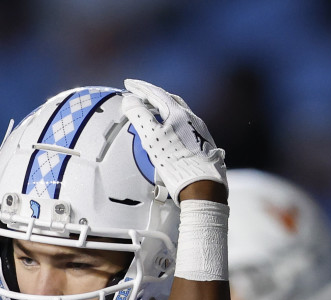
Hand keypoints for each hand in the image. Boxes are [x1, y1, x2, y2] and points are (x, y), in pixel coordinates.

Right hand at [121, 79, 225, 203]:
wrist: (201, 184)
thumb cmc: (176, 162)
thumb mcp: (151, 138)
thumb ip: (139, 116)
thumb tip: (129, 99)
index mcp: (178, 113)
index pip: (156, 93)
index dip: (140, 87)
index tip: (129, 83)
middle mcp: (191, 118)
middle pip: (170, 99)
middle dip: (153, 94)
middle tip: (140, 93)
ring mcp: (198, 130)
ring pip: (179, 111)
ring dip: (164, 106)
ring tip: (154, 109)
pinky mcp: (202, 142)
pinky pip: (185, 123)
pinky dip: (172, 120)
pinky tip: (170, 129)